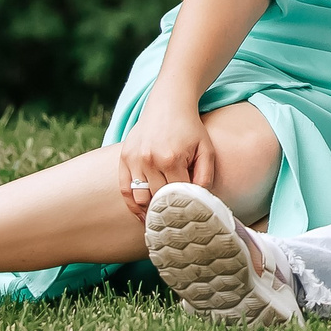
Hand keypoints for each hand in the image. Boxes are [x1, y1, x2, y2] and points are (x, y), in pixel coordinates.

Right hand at [117, 90, 215, 219]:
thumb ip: (206, 175)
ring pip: (139, 198)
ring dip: (148, 212)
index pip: (177, 195)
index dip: (184, 208)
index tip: (189, 219)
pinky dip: (131, 204)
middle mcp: (149, 160)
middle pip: (157, 199)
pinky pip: (124, 189)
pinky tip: (141, 214)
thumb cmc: (190, 129)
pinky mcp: (124, 158)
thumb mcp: (206, 149)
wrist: (168, 104)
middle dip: (167, 212)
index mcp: (171, 159)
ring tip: (159, 222)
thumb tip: (202, 201)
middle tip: (175, 226)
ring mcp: (134, 159)